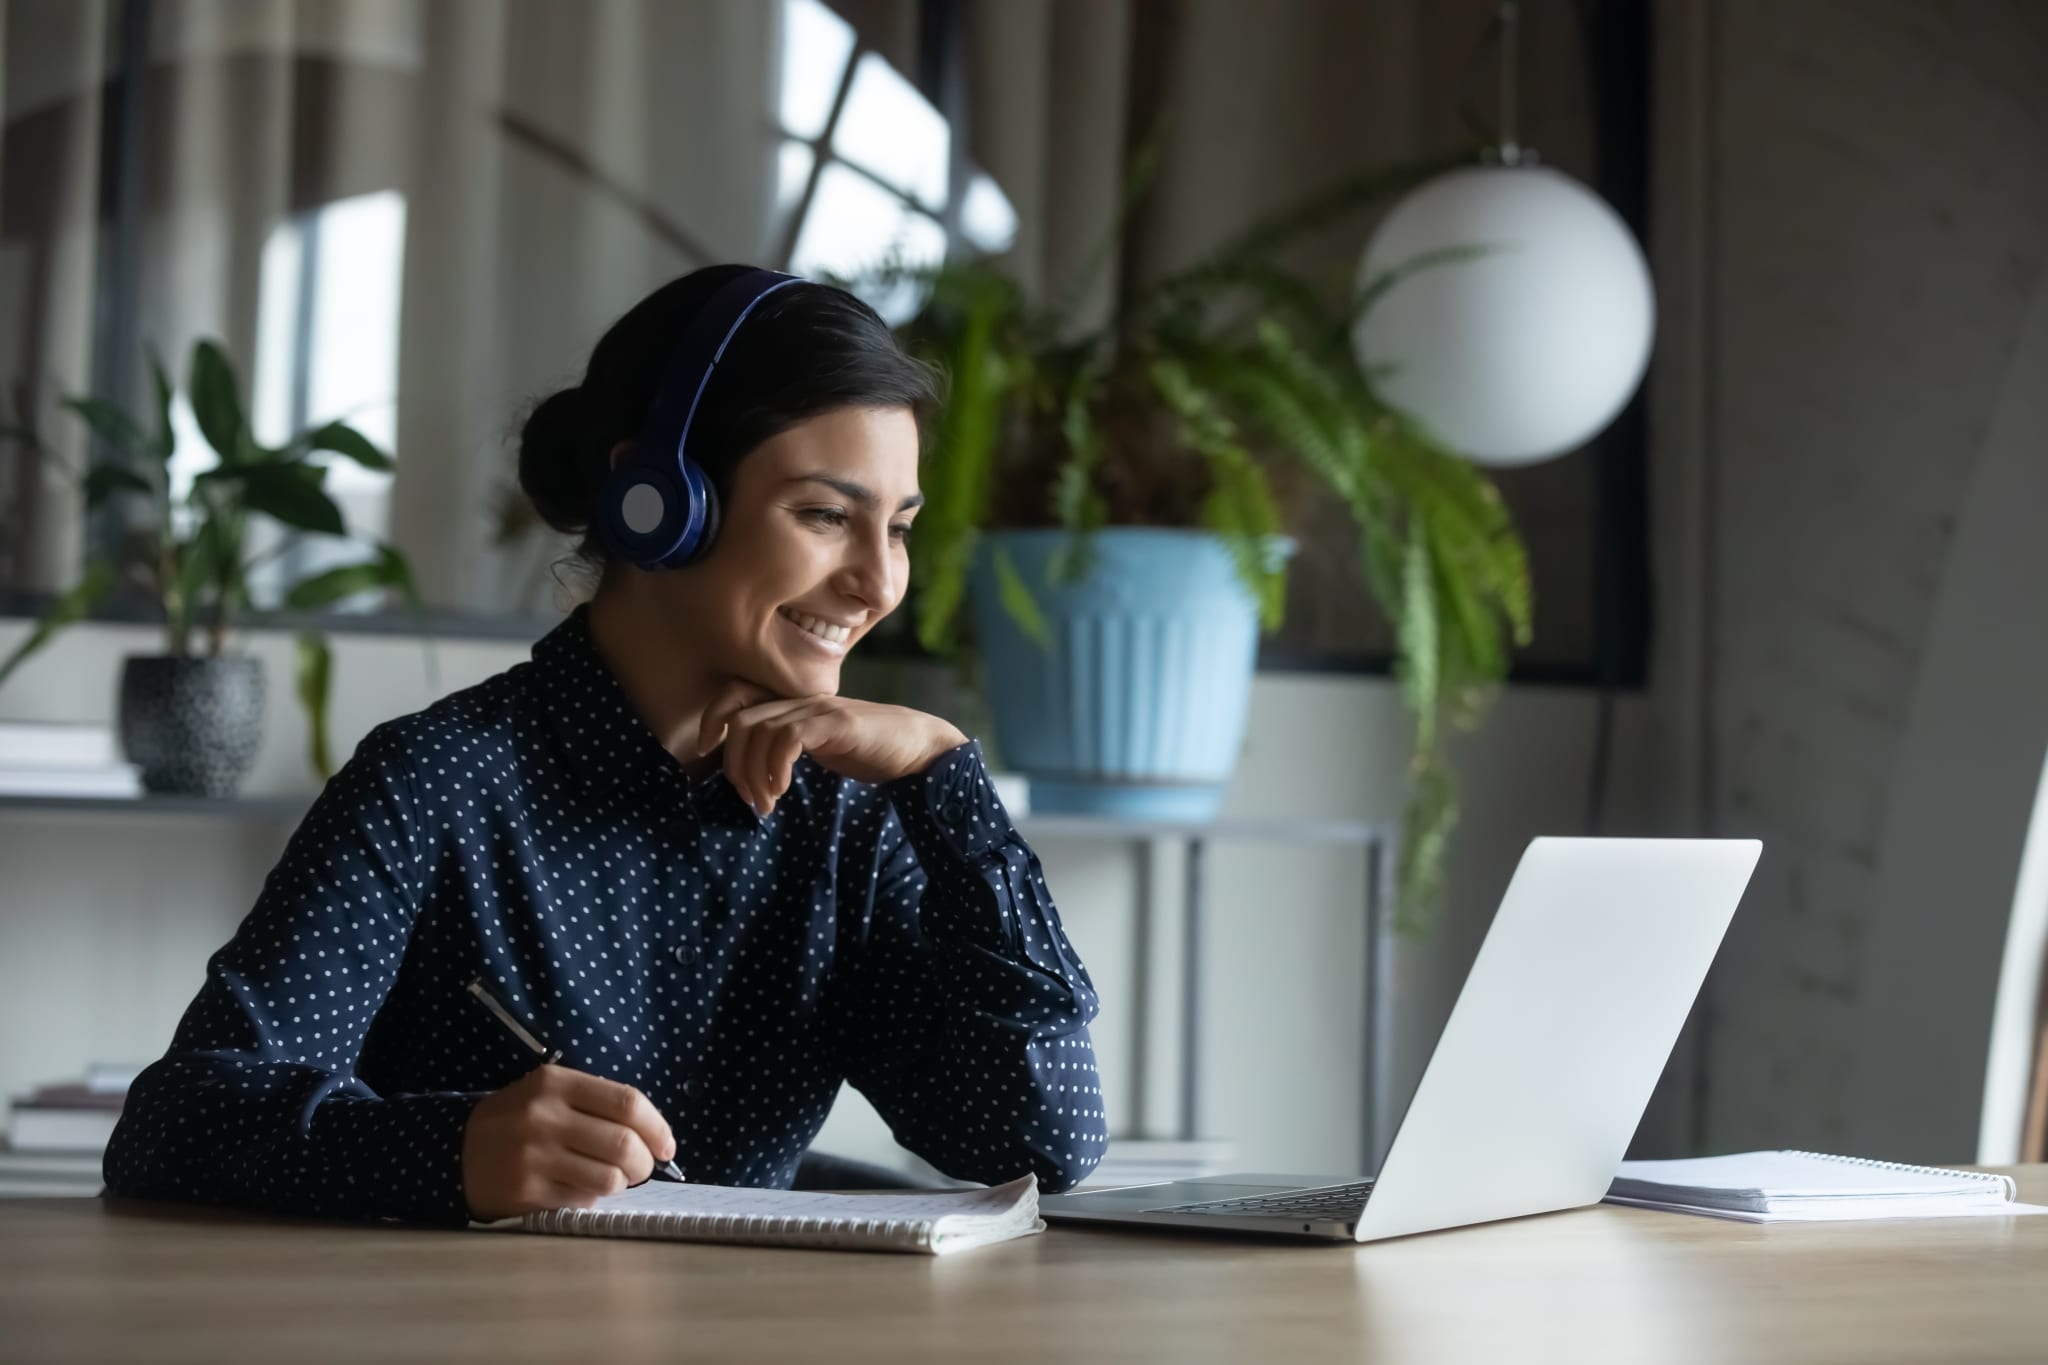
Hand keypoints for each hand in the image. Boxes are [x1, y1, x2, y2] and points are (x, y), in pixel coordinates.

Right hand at [461, 1064, 675, 1221]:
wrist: (457, 1153)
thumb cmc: (518, 1121)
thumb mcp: (550, 1094)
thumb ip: (597, 1104)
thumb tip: (654, 1135)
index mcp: (556, 1083)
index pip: (627, 1102)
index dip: (658, 1127)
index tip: (666, 1146)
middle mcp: (544, 1116)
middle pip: (623, 1143)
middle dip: (644, 1162)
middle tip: (640, 1168)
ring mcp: (534, 1156)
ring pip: (609, 1178)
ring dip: (621, 1184)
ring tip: (611, 1180)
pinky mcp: (526, 1191)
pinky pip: (583, 1200)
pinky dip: (592, 1198)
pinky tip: (579, 1189)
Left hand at [698, 682, 967, 815]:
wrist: (916, 746)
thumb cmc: (867, 750)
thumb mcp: (818, 747)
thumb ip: (788, 748)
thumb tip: (752, 773)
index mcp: (793, 703)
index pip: (736, 695)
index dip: (712, 718)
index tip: (705, 751)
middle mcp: (801, 700)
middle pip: (740, 720)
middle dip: (733, 764)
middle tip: (749, 799)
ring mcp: (818, 709)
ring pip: (759, 730)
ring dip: (754, 774)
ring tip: (767, 803)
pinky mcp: (836, 723)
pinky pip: (789, 737)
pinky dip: (776, 766)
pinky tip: (782, 789)